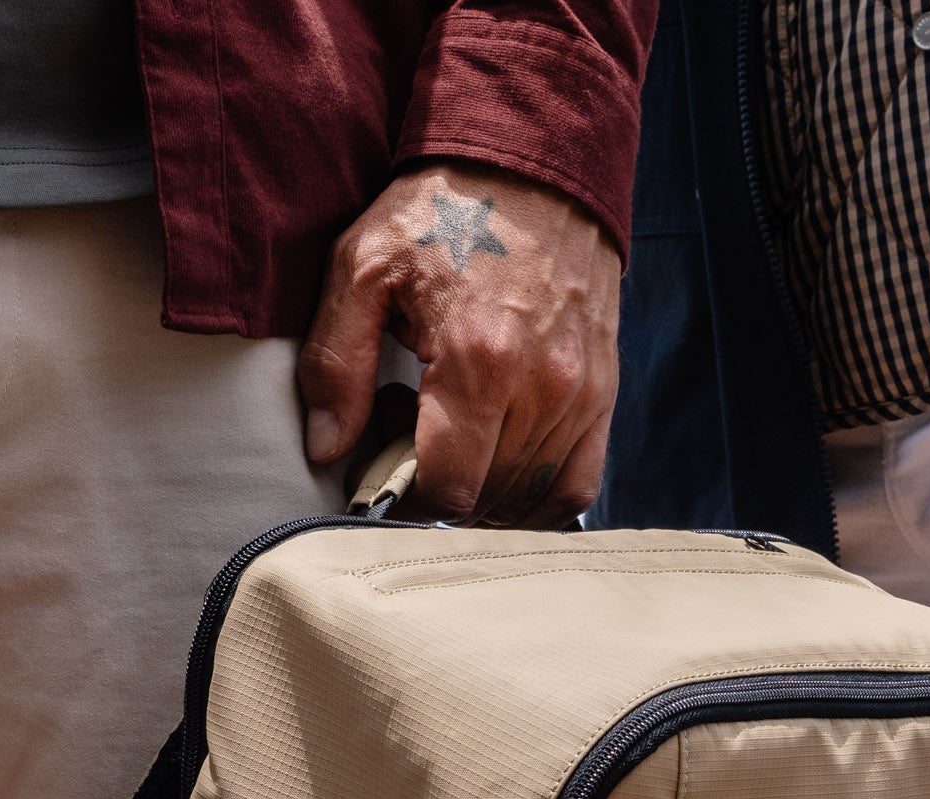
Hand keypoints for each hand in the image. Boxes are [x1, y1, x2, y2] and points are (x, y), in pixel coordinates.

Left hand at [299, 162, 621, 528]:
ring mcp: (580, 394)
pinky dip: (536, 503)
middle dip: (443, 490)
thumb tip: (326, 448)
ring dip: (484, 495)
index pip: (450, 489)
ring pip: (529, 500)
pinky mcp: (603, 393)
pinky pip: (576, 487)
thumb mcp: (364, 266)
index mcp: (480, 361)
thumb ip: (336, 362)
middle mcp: (542, 387)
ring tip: (455, 444)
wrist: (532, 163)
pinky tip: (501, 480)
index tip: (388, 483)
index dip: (411, 503)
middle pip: (488, 499)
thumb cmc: (442, 211)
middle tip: (415, 445)